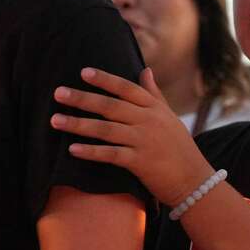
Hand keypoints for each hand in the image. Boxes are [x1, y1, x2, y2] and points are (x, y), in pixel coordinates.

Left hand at [50, 67, 212, 206]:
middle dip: (82, 99)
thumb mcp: (168, 116)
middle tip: (58, 93)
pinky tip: (72, 149)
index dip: (105, 80)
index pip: (126, 88)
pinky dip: (91, 152)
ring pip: (106, 129)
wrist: (195, 180)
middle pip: (110, 106)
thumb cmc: (179, 147)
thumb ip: (153, 93)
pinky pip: (111, 155)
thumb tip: (145, 69)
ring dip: (78, 124)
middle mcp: (148, 121)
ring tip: (55, 120)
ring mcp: (144, 141)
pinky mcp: (140, 163)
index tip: (83, 72)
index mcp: (154, 108)